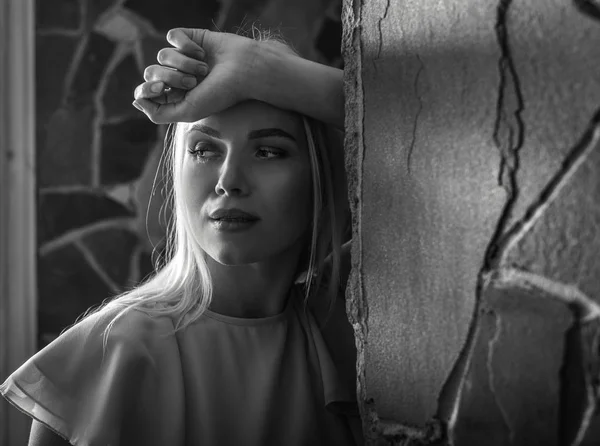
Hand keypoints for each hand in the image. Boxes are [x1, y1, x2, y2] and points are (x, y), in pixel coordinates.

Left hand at [132, 28, 259, 123]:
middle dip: (172, 77)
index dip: (147, 88)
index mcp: (175, 96)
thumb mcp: (189, 112)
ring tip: (204, 69)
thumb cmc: (221, 94)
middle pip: (152, 72)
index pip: (146, 91)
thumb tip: (136, 100)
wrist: (245, 70)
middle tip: (194, 82)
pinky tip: (202, 52)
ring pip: (163, 55)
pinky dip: (185, 44)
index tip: (161, 88)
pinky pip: (172, 36)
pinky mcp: (189, 38)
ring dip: (184, 62)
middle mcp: (177, 76)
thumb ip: (159, 114)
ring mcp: (182, 56)